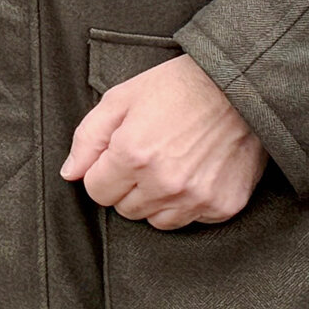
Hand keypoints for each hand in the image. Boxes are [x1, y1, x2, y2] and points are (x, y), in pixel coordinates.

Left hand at [62, 53, 264, 228]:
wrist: (238, 88)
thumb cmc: (177, 88)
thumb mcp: (120, 99)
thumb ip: (88, 138)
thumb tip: (70, 173)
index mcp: (132, 155)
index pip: (96, 191)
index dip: (103, 173)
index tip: (118, 157)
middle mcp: (163, 183)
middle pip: (125, 209)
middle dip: (128, 186)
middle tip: (147, 157)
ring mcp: (196, 198)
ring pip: (157, 221)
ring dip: (156, 199)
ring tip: (171, 165)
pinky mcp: (223, 206)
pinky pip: (191, 220)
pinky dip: (188, 204)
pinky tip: (195, 173)